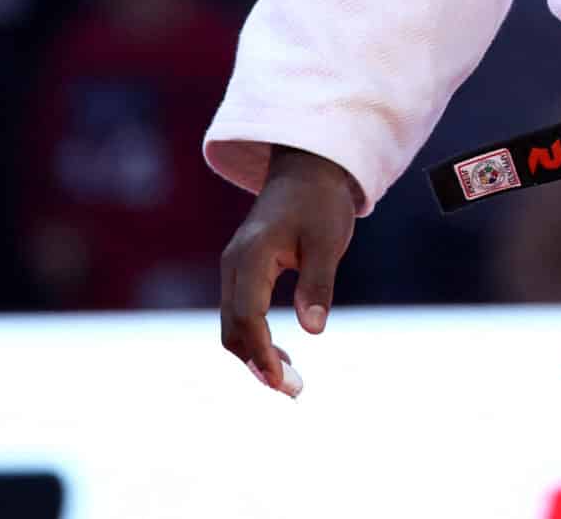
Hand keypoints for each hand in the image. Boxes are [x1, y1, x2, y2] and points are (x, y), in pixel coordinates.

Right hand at [219, 146, 357, 396]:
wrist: (307, 170)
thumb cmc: (320, 203)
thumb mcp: (327, 241)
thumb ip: (318, 283)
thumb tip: (314, 330)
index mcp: (252, 256)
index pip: (248, 317)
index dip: (262, 353)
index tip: (283, 382)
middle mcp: (234, 265)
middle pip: (233, 328)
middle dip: (257, 364)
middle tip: (294, 391)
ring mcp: (234, 269)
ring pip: (233, 326)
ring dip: (255, 356)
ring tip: (291, 383)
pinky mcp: (242, 274)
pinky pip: (241, 315)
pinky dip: (256, 340)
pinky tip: (281, 358)